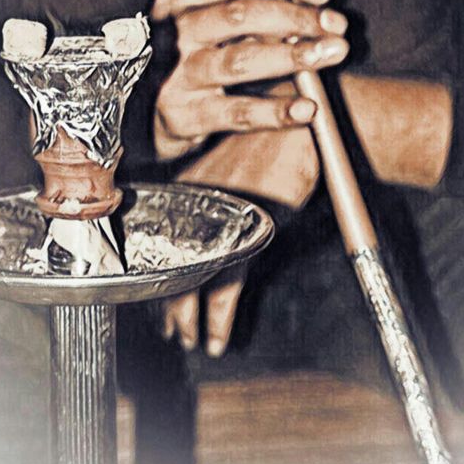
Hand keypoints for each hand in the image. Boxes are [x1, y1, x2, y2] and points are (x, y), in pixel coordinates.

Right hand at [151, 0, 349, 159]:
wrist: (141, 114)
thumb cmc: (189, 60)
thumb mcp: (209, 24)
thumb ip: (252, 11)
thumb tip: (314, 7)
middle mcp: (175, 31)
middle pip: (243, 12)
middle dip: (298, 16)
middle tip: (336, 27)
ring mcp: (177, 74)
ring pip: (241, 59)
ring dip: (293, 54)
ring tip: (331, 54)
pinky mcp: (184, 115)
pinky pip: (237, 112)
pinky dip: (276, 111)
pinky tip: (306, 108)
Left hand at [163, 95, 319, 356]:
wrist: (301, 124)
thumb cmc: (277, 141)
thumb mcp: (243, 169)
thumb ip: (229, 197)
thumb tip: (227, 221)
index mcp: (193, 191)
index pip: (168, 242)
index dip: (164, 272)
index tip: (162, 295)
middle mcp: (196, 208)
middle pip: (173, 266)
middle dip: (170, 302)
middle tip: (170, 329)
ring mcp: (217, 223)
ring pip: (192, 283)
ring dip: (188, 318)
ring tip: (188, 339)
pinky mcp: (243, 236)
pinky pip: (224, 289)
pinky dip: (218, 318)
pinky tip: (215, 338)